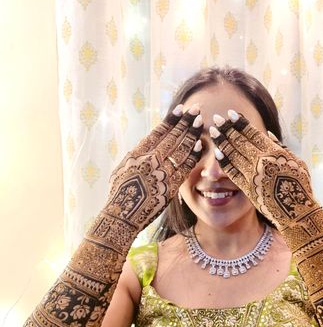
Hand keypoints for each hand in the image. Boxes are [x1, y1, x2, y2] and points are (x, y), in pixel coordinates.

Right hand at [102, 104, 202, 238]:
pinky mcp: (169, 187)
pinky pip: (184, 168)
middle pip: (171, 138)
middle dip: (185, 122)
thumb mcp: (122, 169)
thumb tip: (145, 144)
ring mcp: (160, 173)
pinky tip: (200, 146)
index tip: (180, 109)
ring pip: (180, 150)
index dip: (170, 121)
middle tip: (196, 110)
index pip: (157, 133)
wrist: (121, 217)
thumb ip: (135, 156)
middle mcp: (149, 161)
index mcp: (137, 154)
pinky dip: (192, 156)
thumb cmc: (118, 194)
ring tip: (200, 123)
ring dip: (191, 135)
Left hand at [209, 111, 318, 231]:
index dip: (240, 123)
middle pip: (240, 142)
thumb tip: (267, 133)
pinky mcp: (248, 189)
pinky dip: (224, 162)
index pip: (253, 134)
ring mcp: (253, 175)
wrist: (297, 212)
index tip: (230, 114)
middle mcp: (262, 162)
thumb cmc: (300, 186)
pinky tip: (217, 153)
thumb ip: (281, 147)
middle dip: (227, 129)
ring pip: (233, 155)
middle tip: (215, 119)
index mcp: (275, 153)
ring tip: (213, 132)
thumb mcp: (296, 162)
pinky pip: (233, 173)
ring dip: (222, 142)